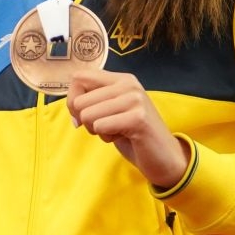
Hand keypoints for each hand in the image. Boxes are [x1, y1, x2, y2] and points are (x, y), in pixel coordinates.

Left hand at [65, 68, 189, 188]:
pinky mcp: (138, 118)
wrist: (164, 157)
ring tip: (118, 131)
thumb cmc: (131, 134)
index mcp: (120, 79)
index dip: (72, 100)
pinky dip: (106, 137)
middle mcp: (128, 84)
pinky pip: (100, 126)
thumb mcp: (109, 111)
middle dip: (85, 120)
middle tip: (108, 126)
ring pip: (86, 115)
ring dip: (97, 130)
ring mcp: (135, 99)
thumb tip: (70, 103)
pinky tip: (125, 137)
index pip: (78, 78)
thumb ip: (91, 100)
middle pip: (78, 101)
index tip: (86, 114)